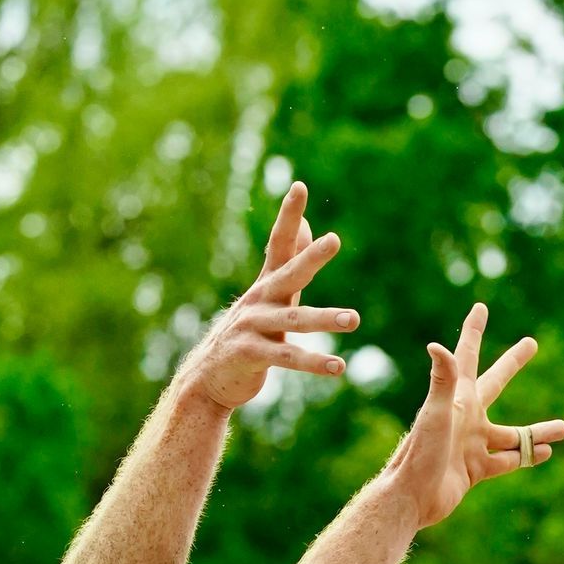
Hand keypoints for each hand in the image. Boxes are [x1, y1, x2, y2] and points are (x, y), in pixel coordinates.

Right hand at [177, 183, 358, 414]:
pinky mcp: (251, 355)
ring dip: (325, 319)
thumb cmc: (248, 335)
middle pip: (288, 273)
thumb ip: (291, 262)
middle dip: (310, 256)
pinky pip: (288, 358)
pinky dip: (315, 362)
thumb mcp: (270, 295)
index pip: (279, 244)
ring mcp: (252, 327)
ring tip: (354, 319)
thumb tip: (309, 225)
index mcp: (267, 285)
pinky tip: (339, 366)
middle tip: (334, 240)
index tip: (299, 186)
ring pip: (294, 320)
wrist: (209, 377)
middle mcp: (259, 300)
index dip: (289, 216)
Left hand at [384, 304, 563, 530]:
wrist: (412, 498)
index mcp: (458, 398)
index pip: (469, 355)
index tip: (481, 307)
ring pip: (513, 434)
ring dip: (538, 431)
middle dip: (513, 362)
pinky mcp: (476, 468)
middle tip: (532, 343)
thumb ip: (442, 380)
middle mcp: (467, 417)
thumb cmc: (421, 453)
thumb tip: (437, 345)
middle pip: (496, 382)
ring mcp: (472, 443)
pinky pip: (507, 460)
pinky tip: (545, 453)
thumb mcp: (436, 414)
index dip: (475, 330)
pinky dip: (527, 457)